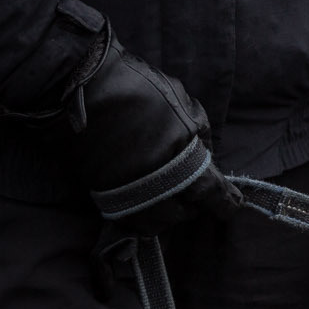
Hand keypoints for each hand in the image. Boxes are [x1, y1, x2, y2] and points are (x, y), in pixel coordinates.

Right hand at [66, 28, 240, 234]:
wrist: (77, 84)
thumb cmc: (136, 89)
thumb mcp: (184, 104)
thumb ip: (200, 134)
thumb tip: (206, 155)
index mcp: (187, 168)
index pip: (216, 199)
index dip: (227, 202)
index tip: (232, 202)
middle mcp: (161, 191)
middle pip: (185, 215)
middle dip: (190, 202)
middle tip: (187, 184)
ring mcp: (129, 197)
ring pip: (156, 223)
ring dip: (163, 210)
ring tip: (161, 189)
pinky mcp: (103, 197)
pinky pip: (129, 219)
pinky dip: (139, 211)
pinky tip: (141, 194)